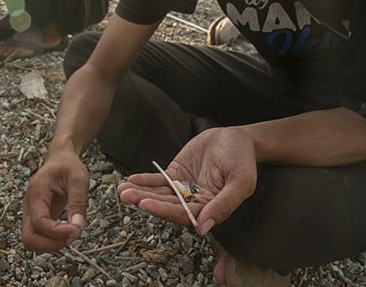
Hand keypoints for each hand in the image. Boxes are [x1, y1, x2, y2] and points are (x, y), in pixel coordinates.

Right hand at [22, 148, 89, 251]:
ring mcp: (31, 213)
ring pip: (32, 241)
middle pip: (28, 239)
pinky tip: (67, 231)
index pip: (39, 222)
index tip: (76, 230)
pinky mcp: (37, 218)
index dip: (57, 232)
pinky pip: (39, 237)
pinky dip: (52, 240)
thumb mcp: (78, 178)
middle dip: (50, 244)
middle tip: (71, 236)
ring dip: (51, 244)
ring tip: (70, 232)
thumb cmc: (67, 165)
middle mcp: (29, 206)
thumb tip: (78, 226)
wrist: (60, 159)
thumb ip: (78, 202)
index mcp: (37, 192)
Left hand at [117, 127, 257, 235]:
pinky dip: (145, 180)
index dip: (163, 210)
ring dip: (141, 192)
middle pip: (166, 204)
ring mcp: (184, 188)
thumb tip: (203, 228)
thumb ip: (224, 204)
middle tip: (127, 196)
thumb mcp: (241, 181)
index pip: (183, 214)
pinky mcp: (177, 174)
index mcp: (210, 209)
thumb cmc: (243, 159)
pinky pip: (159, 180)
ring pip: (159, 194)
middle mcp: (195, 202)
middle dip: (145, 200)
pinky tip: (131, 180)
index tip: (145, 205)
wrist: (237, 138)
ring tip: (122, 190)